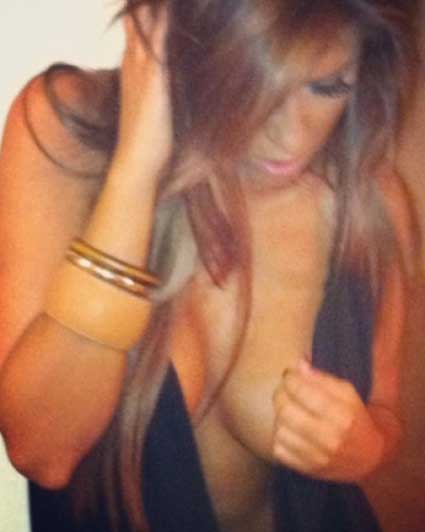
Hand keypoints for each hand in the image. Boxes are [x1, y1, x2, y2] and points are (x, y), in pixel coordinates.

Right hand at [114, 6, 172, 182]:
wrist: (136, 164)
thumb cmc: (147, 145)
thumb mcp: (152, 112)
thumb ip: (156, 95)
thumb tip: (166, 93)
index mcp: (133, 73)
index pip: (135, 33)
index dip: (142, 16)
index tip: (149, 7)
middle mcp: (134, 67)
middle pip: (137, 22)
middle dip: (145, 9)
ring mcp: (141, 72)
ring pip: (145, 26)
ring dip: (152, 10)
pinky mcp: (153, 82)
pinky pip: (158, 42)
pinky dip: (162, 23)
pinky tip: (169, 8)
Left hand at [272, 360, 383, 481]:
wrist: (369, 458)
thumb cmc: (355, 418)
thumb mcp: (346, 392)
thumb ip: (320, 377)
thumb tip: (297, 365)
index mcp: (342, 414)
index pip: (301, 390)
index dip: (290, 378)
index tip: (290, 374)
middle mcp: (329, 437)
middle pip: (285, 410)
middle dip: (280, 394)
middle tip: (284, 389)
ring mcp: (317, 457)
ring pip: (279, 429)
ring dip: (280, 415)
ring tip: (289, 409)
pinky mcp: (307, 469)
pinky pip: (278, 448)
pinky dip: (280, 436)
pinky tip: (291, 430)